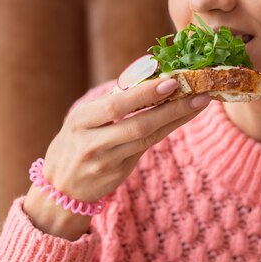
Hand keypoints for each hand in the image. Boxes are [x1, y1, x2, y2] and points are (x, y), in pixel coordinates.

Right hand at [23, 78, 209, 239]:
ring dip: (176, 118)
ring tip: (199, 102)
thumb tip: (150, 73)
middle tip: (197, 92)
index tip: (171, 81)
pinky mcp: (119, 174)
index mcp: (80, 120)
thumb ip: (112, 101)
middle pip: (137, 125)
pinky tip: (184, 117)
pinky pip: (148, 147)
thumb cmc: (76, 140)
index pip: (116, 106)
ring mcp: (106, 162)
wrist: (61, 188)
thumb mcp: (82, 119)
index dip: (144, 94)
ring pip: (147, 138)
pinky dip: (167, 129)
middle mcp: (92, 142)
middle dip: (170, 108)